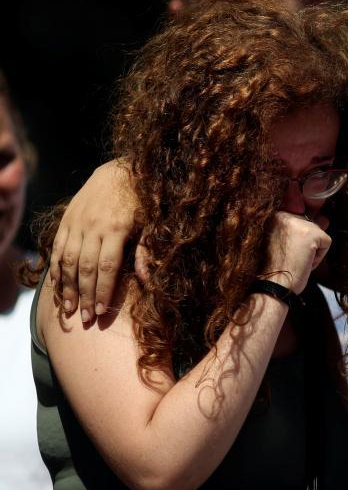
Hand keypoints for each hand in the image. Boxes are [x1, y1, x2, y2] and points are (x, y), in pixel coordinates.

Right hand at [49, 160, 137, 322]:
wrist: (119, 170)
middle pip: (85, 268)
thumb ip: (145, 249)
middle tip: (85, 319)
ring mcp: (77, 223)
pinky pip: (57, 248)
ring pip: (67, 260)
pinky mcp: (67, 220)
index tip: (101, 312)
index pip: (107, 266)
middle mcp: (92, 227)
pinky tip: (57, 287)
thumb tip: (147, 279)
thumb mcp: (150, 221)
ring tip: (68, 310)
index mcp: (115, 228)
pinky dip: (56, 269)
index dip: (102, 291)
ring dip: (67, 287)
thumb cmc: (141, 199)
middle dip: (85, 296)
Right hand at [262, 212, 331, 293]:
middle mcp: (286, 214)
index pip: (303, 220)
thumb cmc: (278, 267)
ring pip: (319, 234)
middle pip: (312, 226)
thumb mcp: (287, 242)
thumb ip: (304, 228)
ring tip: (296, 259)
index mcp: (277, 215)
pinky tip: (304, 262)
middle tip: (291, 257)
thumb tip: (325, 219)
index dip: (300, 240)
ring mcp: (298, 222)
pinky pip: (327, 242)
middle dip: (307, 245)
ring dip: (313, 251)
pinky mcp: (311, 233)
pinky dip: (319, 257)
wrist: (273, 284)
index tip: (290, 251)